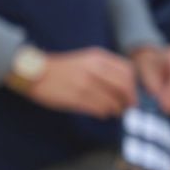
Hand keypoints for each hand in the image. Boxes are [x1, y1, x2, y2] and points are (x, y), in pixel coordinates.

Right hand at [20, 47, 136, 117]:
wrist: (35, 72)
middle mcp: (94, 69)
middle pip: (124, 86)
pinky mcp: (76, 98)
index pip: (128, 71)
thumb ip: (106, 69)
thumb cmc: (63, 68)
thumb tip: (126, 86)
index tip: (133, 93)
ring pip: (113, 100)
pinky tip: (102, 112)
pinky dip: (105, 112)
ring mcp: (85, 84)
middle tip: (129, 106)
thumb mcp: (87, 60)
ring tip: (115, 111)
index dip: (134, 85)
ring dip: (117, 108)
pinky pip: (99, 108)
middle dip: (130, 99)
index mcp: (98, 57)